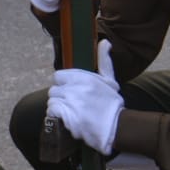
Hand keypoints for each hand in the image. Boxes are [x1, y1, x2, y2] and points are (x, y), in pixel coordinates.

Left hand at [46, 39, 122, 154]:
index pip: (58, 76)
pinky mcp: (67, 117)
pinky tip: (67, 119)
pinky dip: (57, 116)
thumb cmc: (112, 104)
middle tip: (72, 103)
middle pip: (54, 89)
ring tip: (71, 112)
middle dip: (61, 96)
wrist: (117, 127)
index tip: (71, 90)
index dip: (63, 84)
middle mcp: (75, 88)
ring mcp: (70, 103)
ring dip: (58, 107)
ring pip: (52, 101)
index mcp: (83, 77)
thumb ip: (104, 60)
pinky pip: (52, 112)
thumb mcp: (110, 80)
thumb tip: (105, 42)